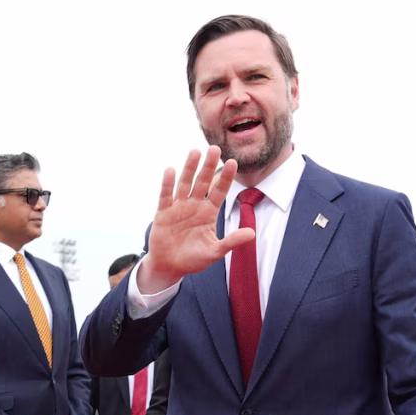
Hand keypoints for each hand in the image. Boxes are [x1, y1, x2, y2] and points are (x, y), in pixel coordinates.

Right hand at [137, 146, 253, 293]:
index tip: (233, 162)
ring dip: (189, 168)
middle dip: (208, 166)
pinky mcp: (163, 213)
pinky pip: (166, 196)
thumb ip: (232, 241)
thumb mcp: (215, 252)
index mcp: (208, 213)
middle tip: (215, 148)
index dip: (225, 178)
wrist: (169, 266)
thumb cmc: (193, 259)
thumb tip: (252, 233)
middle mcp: (194, 206)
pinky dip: (167, 183)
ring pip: (185, 184)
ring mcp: (178, 207)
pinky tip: (170, 170)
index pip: (219, 191)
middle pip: (203, 182)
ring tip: (195, 151)